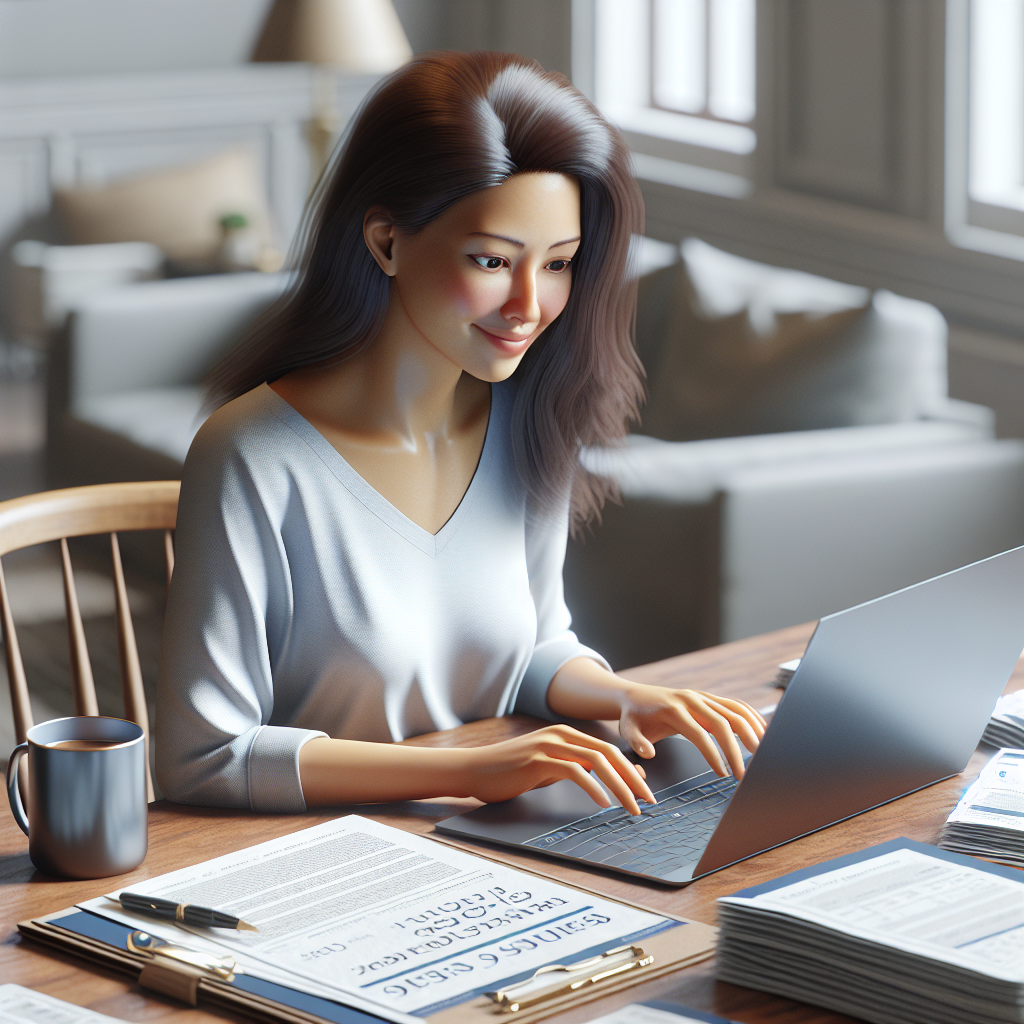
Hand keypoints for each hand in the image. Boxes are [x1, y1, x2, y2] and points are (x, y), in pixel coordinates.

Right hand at [453, 725, 655, 813]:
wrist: (475, 770)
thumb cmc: (512, 772)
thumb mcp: (550, 769)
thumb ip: (578, 768)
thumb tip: (613, 779)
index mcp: (566, 734)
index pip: (608, 749)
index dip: (630, 770)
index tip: (645, 792)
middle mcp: (560, 735)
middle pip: (608, 753)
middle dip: (632, 779)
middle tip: (648, 801)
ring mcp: (549, 745)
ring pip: (596, 762)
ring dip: (619, 786)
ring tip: (631, 807)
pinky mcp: (538, 760)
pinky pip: (574, 771)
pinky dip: (593, 787)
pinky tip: (603, 803)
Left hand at [618, 685, 765, 777]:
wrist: (635, 695)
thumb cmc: (633, 716)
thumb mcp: (627, 729)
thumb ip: (636, 742)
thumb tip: (649, 755)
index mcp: (673, 709)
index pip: (699, 734)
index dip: (713, 754)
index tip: (722, 774)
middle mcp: (691, 700)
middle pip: (722, 722)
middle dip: (737, 749)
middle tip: (744, 773)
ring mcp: (702, 696)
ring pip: (734, 710)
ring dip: (751, 730)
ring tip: (763, 752)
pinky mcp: (708, 697)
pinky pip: (735, 704)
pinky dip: (751, 717)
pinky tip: (762, 731)